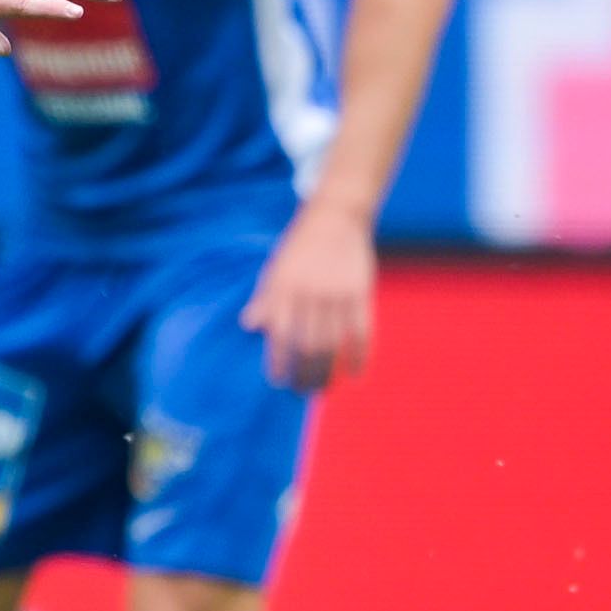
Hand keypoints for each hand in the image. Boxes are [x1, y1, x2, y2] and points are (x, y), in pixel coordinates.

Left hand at [243, 197, 374, 390]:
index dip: (278, 362)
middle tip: (301, 391)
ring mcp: (338, 296)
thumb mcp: (274, 269)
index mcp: (284, 289)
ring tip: (322, 389)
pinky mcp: (361, 295)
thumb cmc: (298, 247)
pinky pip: (362, 334)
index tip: (277, 381)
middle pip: (308, 346)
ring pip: (333, 345)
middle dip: (304, 374)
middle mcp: (310, 295)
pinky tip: (354, 375)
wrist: (335, 219)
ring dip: (327, 372)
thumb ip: (264, 299)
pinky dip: (359, 357)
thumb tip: (248, 326)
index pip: (279, 335)